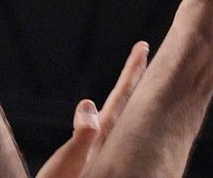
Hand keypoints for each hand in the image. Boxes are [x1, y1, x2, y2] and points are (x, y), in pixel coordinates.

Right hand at [34, 42, 149, 177]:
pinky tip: (110, 117)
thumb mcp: (69, 165)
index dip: (132, 71)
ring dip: (124, 97)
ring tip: (133, 79)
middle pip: (125, 103)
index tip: (143, 47)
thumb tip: (90, 103)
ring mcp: (100, 154)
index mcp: (103, 140)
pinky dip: (109, 116)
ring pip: (117, 118)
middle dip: (133, 77)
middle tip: (144, 52)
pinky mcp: (92, 165)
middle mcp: (106, 144)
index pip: (122, 97)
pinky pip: (105, 133)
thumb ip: (82, 137)